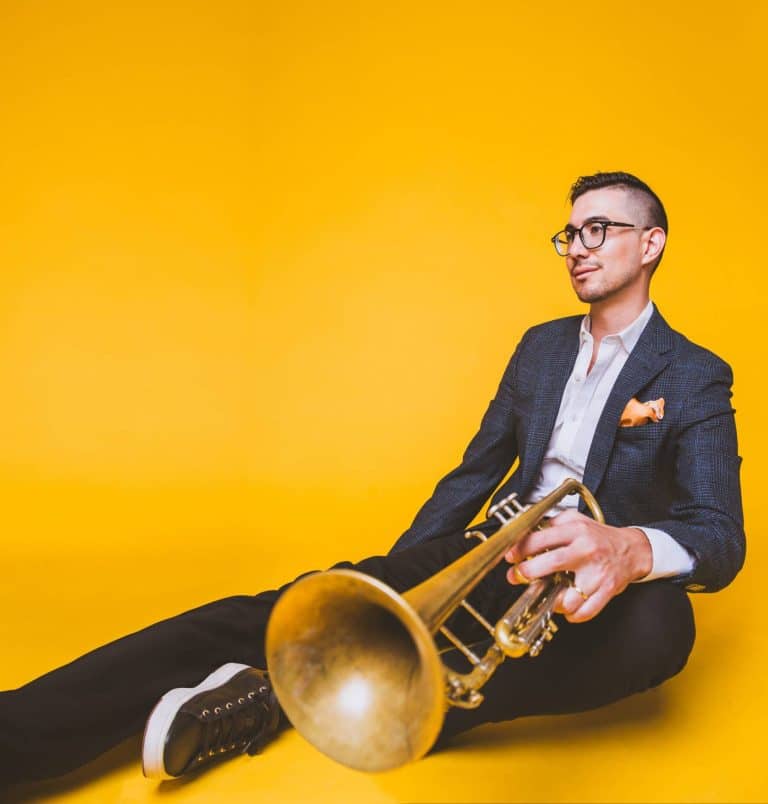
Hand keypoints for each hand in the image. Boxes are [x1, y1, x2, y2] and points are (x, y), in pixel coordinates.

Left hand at [504, 509, 652, 622]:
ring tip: (547, 595)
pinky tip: (566, 608)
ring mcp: (597, 573)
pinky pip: (586, 610)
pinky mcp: (606, 590)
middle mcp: (586, 551)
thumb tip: (525, 533)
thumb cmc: (600, 536)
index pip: (542, 538)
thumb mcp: (575, 520)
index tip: (512, 556)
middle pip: (551, 563)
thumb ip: (551, 524)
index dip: (521, 549)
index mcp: (576, 531)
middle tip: (518, 576)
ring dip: (552, 600)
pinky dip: (572, 614)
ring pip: (569, 595)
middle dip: (528, 572)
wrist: (632, 549)